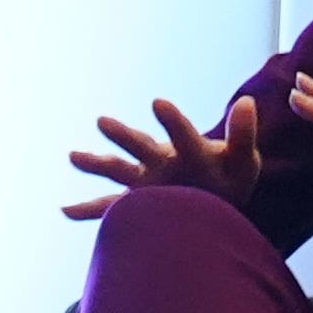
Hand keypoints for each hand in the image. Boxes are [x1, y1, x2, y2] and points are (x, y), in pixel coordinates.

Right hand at [62, 92, 261, 220]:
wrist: (216, 199)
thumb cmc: (229, 176)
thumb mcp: (242, 158)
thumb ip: (243, 133)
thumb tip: (248, 102)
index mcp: (188, 147)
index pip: (182, 133)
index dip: (173, 121)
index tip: (159, 103)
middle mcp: (160, 159)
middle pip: (141, 146)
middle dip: (123, 136)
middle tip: (103, 122)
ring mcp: (145, 181)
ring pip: (119, 171)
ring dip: (96, 164)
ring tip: (73, 156)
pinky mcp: (137, 203)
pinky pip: (109, 208)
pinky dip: (87, 210)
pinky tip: (65, 210)